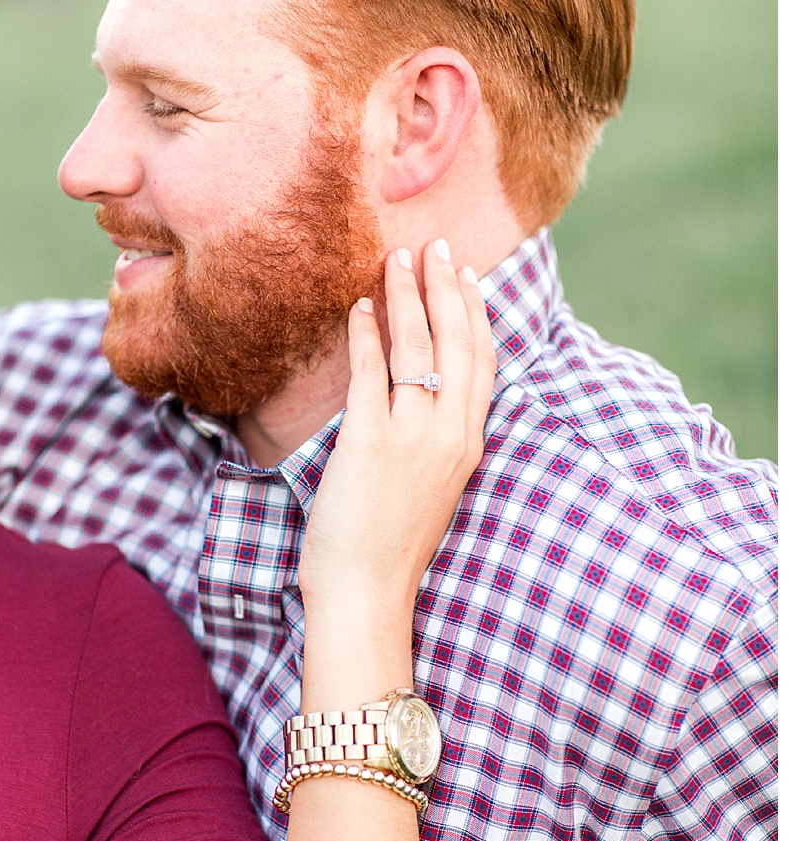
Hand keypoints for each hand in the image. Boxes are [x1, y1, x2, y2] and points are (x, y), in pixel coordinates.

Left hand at [300, 240, 494, 629]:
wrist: (366, 595)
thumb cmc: (387, 549)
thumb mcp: (428, 489)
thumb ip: (431, 446)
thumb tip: (415, 406)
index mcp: (468, 444)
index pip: (481, 362)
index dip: (474, 312)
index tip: (464, 273)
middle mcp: (449, 434)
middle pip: (457, 342)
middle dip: (446, 287)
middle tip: (434, 244)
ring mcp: (412, 437)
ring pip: (416, 348)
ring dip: (405, 297)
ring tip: (394, 259)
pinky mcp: (370, 443)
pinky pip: (370, 375)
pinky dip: (366, 336)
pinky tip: (358, 308)